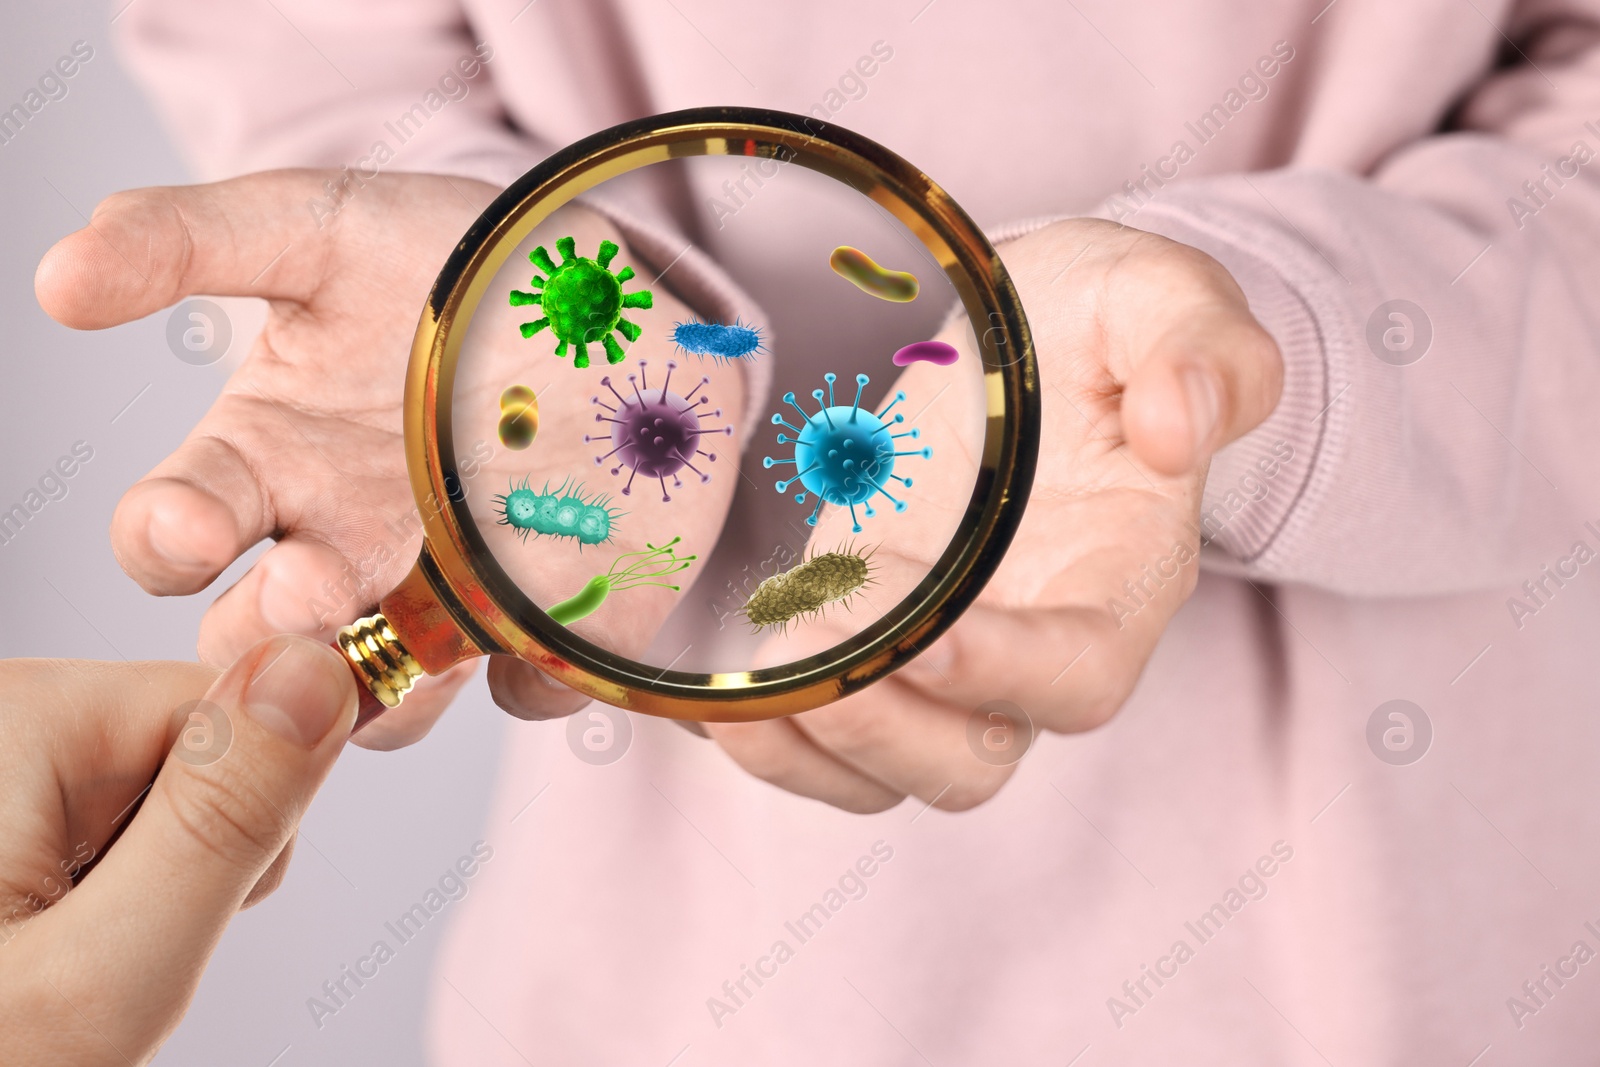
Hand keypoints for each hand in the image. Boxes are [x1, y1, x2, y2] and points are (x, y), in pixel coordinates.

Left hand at [0, 636, 355, 1063]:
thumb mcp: (102, 978)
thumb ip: (224, 821)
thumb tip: (325, 672)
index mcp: (11, 718)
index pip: (226, 708)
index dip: (241, 822)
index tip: (168, 917)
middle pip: (189, 747)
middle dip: (178, 862)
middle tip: (90, 961)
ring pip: (148, 791)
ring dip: (135, 887)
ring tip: (48, 967)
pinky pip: (92, 822)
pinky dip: (89, 898)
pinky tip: (31, 955)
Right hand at [35, 171, 744, 744]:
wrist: (598, 284)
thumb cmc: (443, 264)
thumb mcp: (317, 225)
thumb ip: (189, 240)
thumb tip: (61, 277)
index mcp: (266, 465)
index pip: (171, 538)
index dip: (164, 545)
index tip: (189, 528)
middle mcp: (341, 547)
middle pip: (264, 644)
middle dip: (271, 632)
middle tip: (308, 587)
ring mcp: (442, 594)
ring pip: (382, 699)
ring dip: (380, 685)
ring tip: (411, 634)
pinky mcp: (544, 614)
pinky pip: (529, 683)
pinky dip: (529, 673)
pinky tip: (541, 617)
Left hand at [705, 218, 1283, 811]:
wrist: (1023, 334)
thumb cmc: (1099, 322)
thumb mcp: (1162, 297)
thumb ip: (1202, 350)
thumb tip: (1176, 428)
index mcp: (1118, 582)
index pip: (1076, 676)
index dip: (1002, 675)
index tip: (927, 628)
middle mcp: (1025, 646)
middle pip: (967, 761)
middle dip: (879, 720)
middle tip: (811, 614)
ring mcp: (938, 658)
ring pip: (881, 773)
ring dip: (805, 744)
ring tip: (743, 673)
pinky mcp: (866, 642)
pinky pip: (815, 741)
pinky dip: (758, 734)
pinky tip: (700, 688)